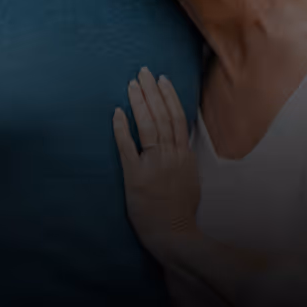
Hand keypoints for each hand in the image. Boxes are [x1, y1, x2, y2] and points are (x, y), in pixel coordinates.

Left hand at [112, 67, 200, 265]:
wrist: (174, 235)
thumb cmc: (181, 209)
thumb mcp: (190, 177)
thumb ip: (183, 156)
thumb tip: (178, 139)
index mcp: (184, 155)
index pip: (176, 117)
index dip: (168, 96)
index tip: (161, 79)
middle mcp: (170, 155)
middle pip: (161, 115)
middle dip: (151, 91)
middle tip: (143, 71)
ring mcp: (153, 165)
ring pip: (148, 125)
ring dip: (139, 102)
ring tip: (132, 84)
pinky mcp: (135, 176)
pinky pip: (127, 147)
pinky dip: (121, 128)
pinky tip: (116, 112)